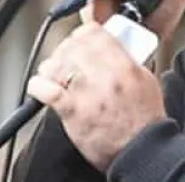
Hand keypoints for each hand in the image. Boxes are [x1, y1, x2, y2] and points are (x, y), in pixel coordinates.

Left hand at [27, 22, 164, 170]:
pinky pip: (48, 92)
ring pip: (58, 65)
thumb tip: (112, 49)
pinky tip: (38, 86)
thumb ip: (128, 60)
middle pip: (73, 46)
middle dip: (66, 48)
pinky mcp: (72, 112)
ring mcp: (87, 93)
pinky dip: (39, 86)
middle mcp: (105, 75)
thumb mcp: (146, 80)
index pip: (94, 33)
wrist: (141, 150)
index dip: (83, 33)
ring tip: (52, 71)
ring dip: (52, 66)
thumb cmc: (145, 120)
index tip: (81, 38)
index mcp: (124, 65)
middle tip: (66, 55)